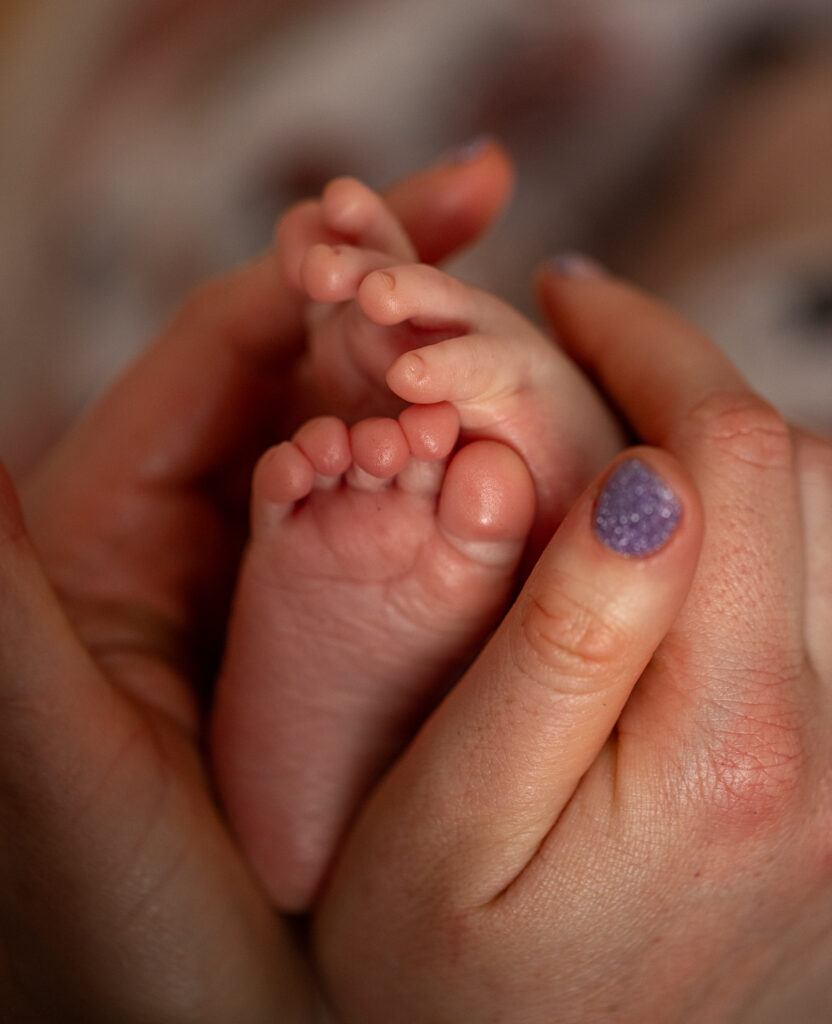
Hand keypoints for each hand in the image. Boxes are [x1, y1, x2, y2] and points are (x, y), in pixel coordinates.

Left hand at [0, 142, 513, 1021]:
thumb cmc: (110, 936)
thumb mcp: (39, 749)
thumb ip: (2, 585)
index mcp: (112, 531)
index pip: (227, 347)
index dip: (324, 260)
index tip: (438, 199)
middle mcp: (202, 541)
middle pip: (308, 373)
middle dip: (396, 291)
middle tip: (492, 223)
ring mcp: (290, 582)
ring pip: (376, 440)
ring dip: (448, 375)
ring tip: (534, 337)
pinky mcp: (357, 638)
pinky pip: (420, 526)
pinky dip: (477, 476)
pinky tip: (540, 451)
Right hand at [314, 263, 831, 1021]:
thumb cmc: (447, 982)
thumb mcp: (452, 820)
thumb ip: (561, 650)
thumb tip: (646, 486)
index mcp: (725, 746)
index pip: (731, 462)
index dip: (650, 345)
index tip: (565, 292)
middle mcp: (824, 751)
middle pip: (798, 479)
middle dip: (683, 372)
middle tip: (574, 330)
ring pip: (815, 533)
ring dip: (714, 444)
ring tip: (601, 410)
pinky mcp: (822, 789)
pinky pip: (804, 604)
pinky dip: (734, 525)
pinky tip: (649, 527)